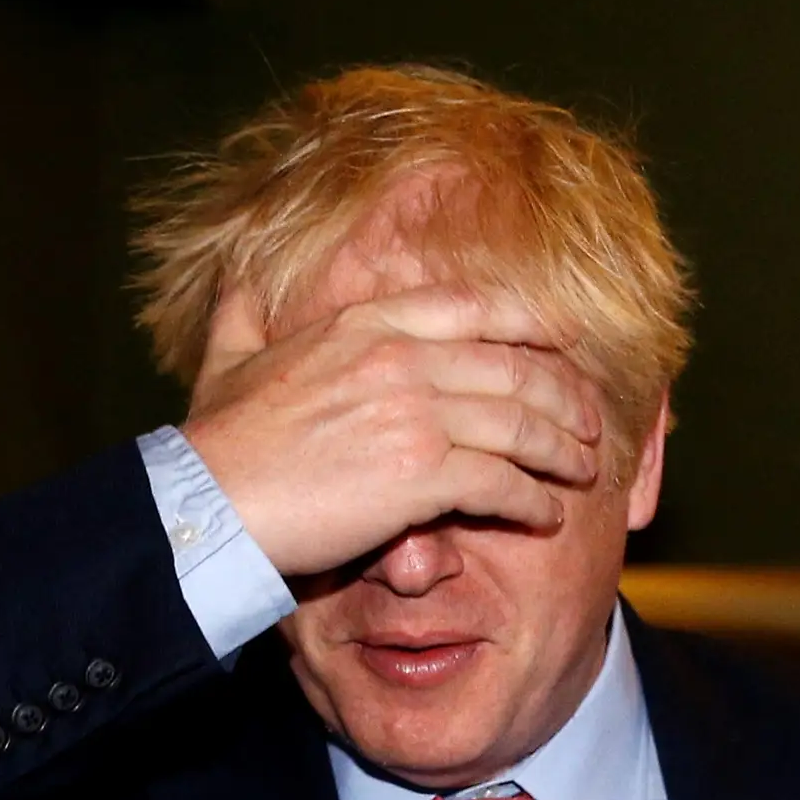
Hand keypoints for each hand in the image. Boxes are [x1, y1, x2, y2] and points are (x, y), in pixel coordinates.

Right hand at [179, 286, 608, 577]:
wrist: (209, 502)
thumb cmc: (217, 440)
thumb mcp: (226, 358)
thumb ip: (243, 315)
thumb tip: (236, 284)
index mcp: (367, 323)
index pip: (476, 307)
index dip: (533, 322)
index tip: (565, 339)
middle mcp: (402, 357)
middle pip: (516, 367)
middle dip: (565, 396)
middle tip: (590, 421)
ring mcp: (416, 414)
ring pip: (522, 424)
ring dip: (563, 450)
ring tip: (582, 470)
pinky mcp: (422, 475)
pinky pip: (502, 482)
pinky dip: (533, 501)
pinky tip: (546, 515)